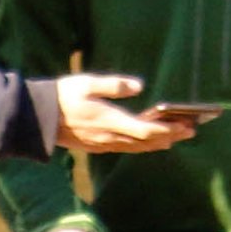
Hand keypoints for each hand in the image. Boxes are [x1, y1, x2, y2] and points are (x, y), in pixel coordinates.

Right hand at [52, 72, 199, 154]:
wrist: (39, 117)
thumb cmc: (63, 95)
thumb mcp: (87, 83)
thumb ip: (115, 85)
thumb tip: (140, 86)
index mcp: (109, 120)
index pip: (145, 130)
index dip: (168, 129)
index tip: (186, 126)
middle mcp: (109, 136)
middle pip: (146, 142)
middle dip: (170, 136)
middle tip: (191, 130)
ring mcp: (103, 144)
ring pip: (137, 148)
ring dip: (158, 143)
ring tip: (176, 137)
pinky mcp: (97, 146)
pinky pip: (126, 149)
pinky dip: (142, 146)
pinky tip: (150, 141)